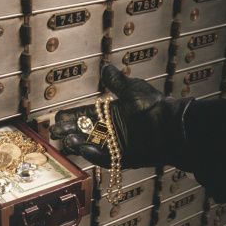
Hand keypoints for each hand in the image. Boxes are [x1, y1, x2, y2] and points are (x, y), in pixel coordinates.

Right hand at [50, 64, 192, 169]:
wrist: (171, 125)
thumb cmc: (153, 105)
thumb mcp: (131, 89)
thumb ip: (116, 82)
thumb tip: (105, 67)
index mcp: (112, 112)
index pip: (86, 114)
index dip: (71, 116)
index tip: (57, 117)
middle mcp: (112, 129)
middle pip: (84, 131)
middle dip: (69, 130)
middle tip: (55, 131)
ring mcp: (117, 144)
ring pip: (91, 145)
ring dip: (77, 143)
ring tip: (66, 140)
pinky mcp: (123, 157)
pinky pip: (105, 158)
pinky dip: (93, 155)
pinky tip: (83, 148)